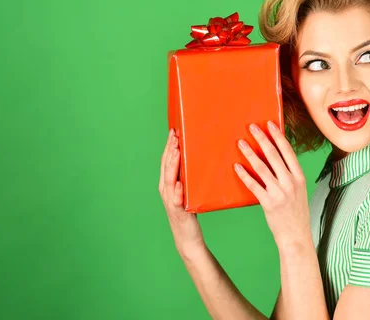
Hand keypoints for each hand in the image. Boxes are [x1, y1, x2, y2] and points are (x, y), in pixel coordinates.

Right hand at [159, 129, 203, 254]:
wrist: (188, 238)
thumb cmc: (190, 212)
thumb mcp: (190, 191)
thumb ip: (191, 177)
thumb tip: (203, 159)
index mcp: (168, 183)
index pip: (167, 161)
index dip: (169, 146)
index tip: (174, 130)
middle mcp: (166, 189)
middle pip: (166, 166)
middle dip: (170, 149)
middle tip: (175, 134)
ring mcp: (170, 200)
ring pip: (169, 179)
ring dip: (172, 164)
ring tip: (176, 151)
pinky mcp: (178, 211)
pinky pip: (176, 199)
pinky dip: (177, 190)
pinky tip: (180, 183)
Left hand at [234, 121, 310, 249]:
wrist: (296, 237)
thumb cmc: (296, 213)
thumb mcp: (299, 191)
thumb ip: (289, 176)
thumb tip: (276, 159)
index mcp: (299, 177)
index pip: (288, 152)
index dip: (278, 137)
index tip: (270, 124)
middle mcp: (290, 182)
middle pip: (273, 155)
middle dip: (262, 139)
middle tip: (252, 127)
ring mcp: (279, 192)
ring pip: (261, 167)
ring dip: (250, 153)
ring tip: (240, 143)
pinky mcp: (268, 203)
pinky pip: (253, 185)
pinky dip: (244, 174)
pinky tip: (237, 166)